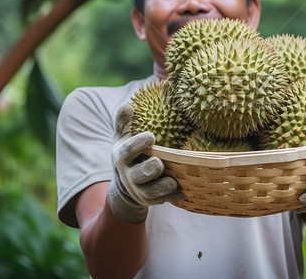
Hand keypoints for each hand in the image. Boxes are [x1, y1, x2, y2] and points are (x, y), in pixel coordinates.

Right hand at [106, 105, 182, 223]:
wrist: (125, 185)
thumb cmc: (128, 153)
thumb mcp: (122, 137)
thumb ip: (123, 122)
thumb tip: (128, 105)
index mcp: (122, 157)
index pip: (127, 150)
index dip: (138, 144)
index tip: (151, 136)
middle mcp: (129, 175)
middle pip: (138, 174)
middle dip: (149, 169)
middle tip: (160, 163)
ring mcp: (140, 190)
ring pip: (151, 192)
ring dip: (163, 187)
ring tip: (174, 181)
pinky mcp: (150, 201)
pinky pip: (162, 201)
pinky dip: (172, 197)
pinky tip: (183, 192)